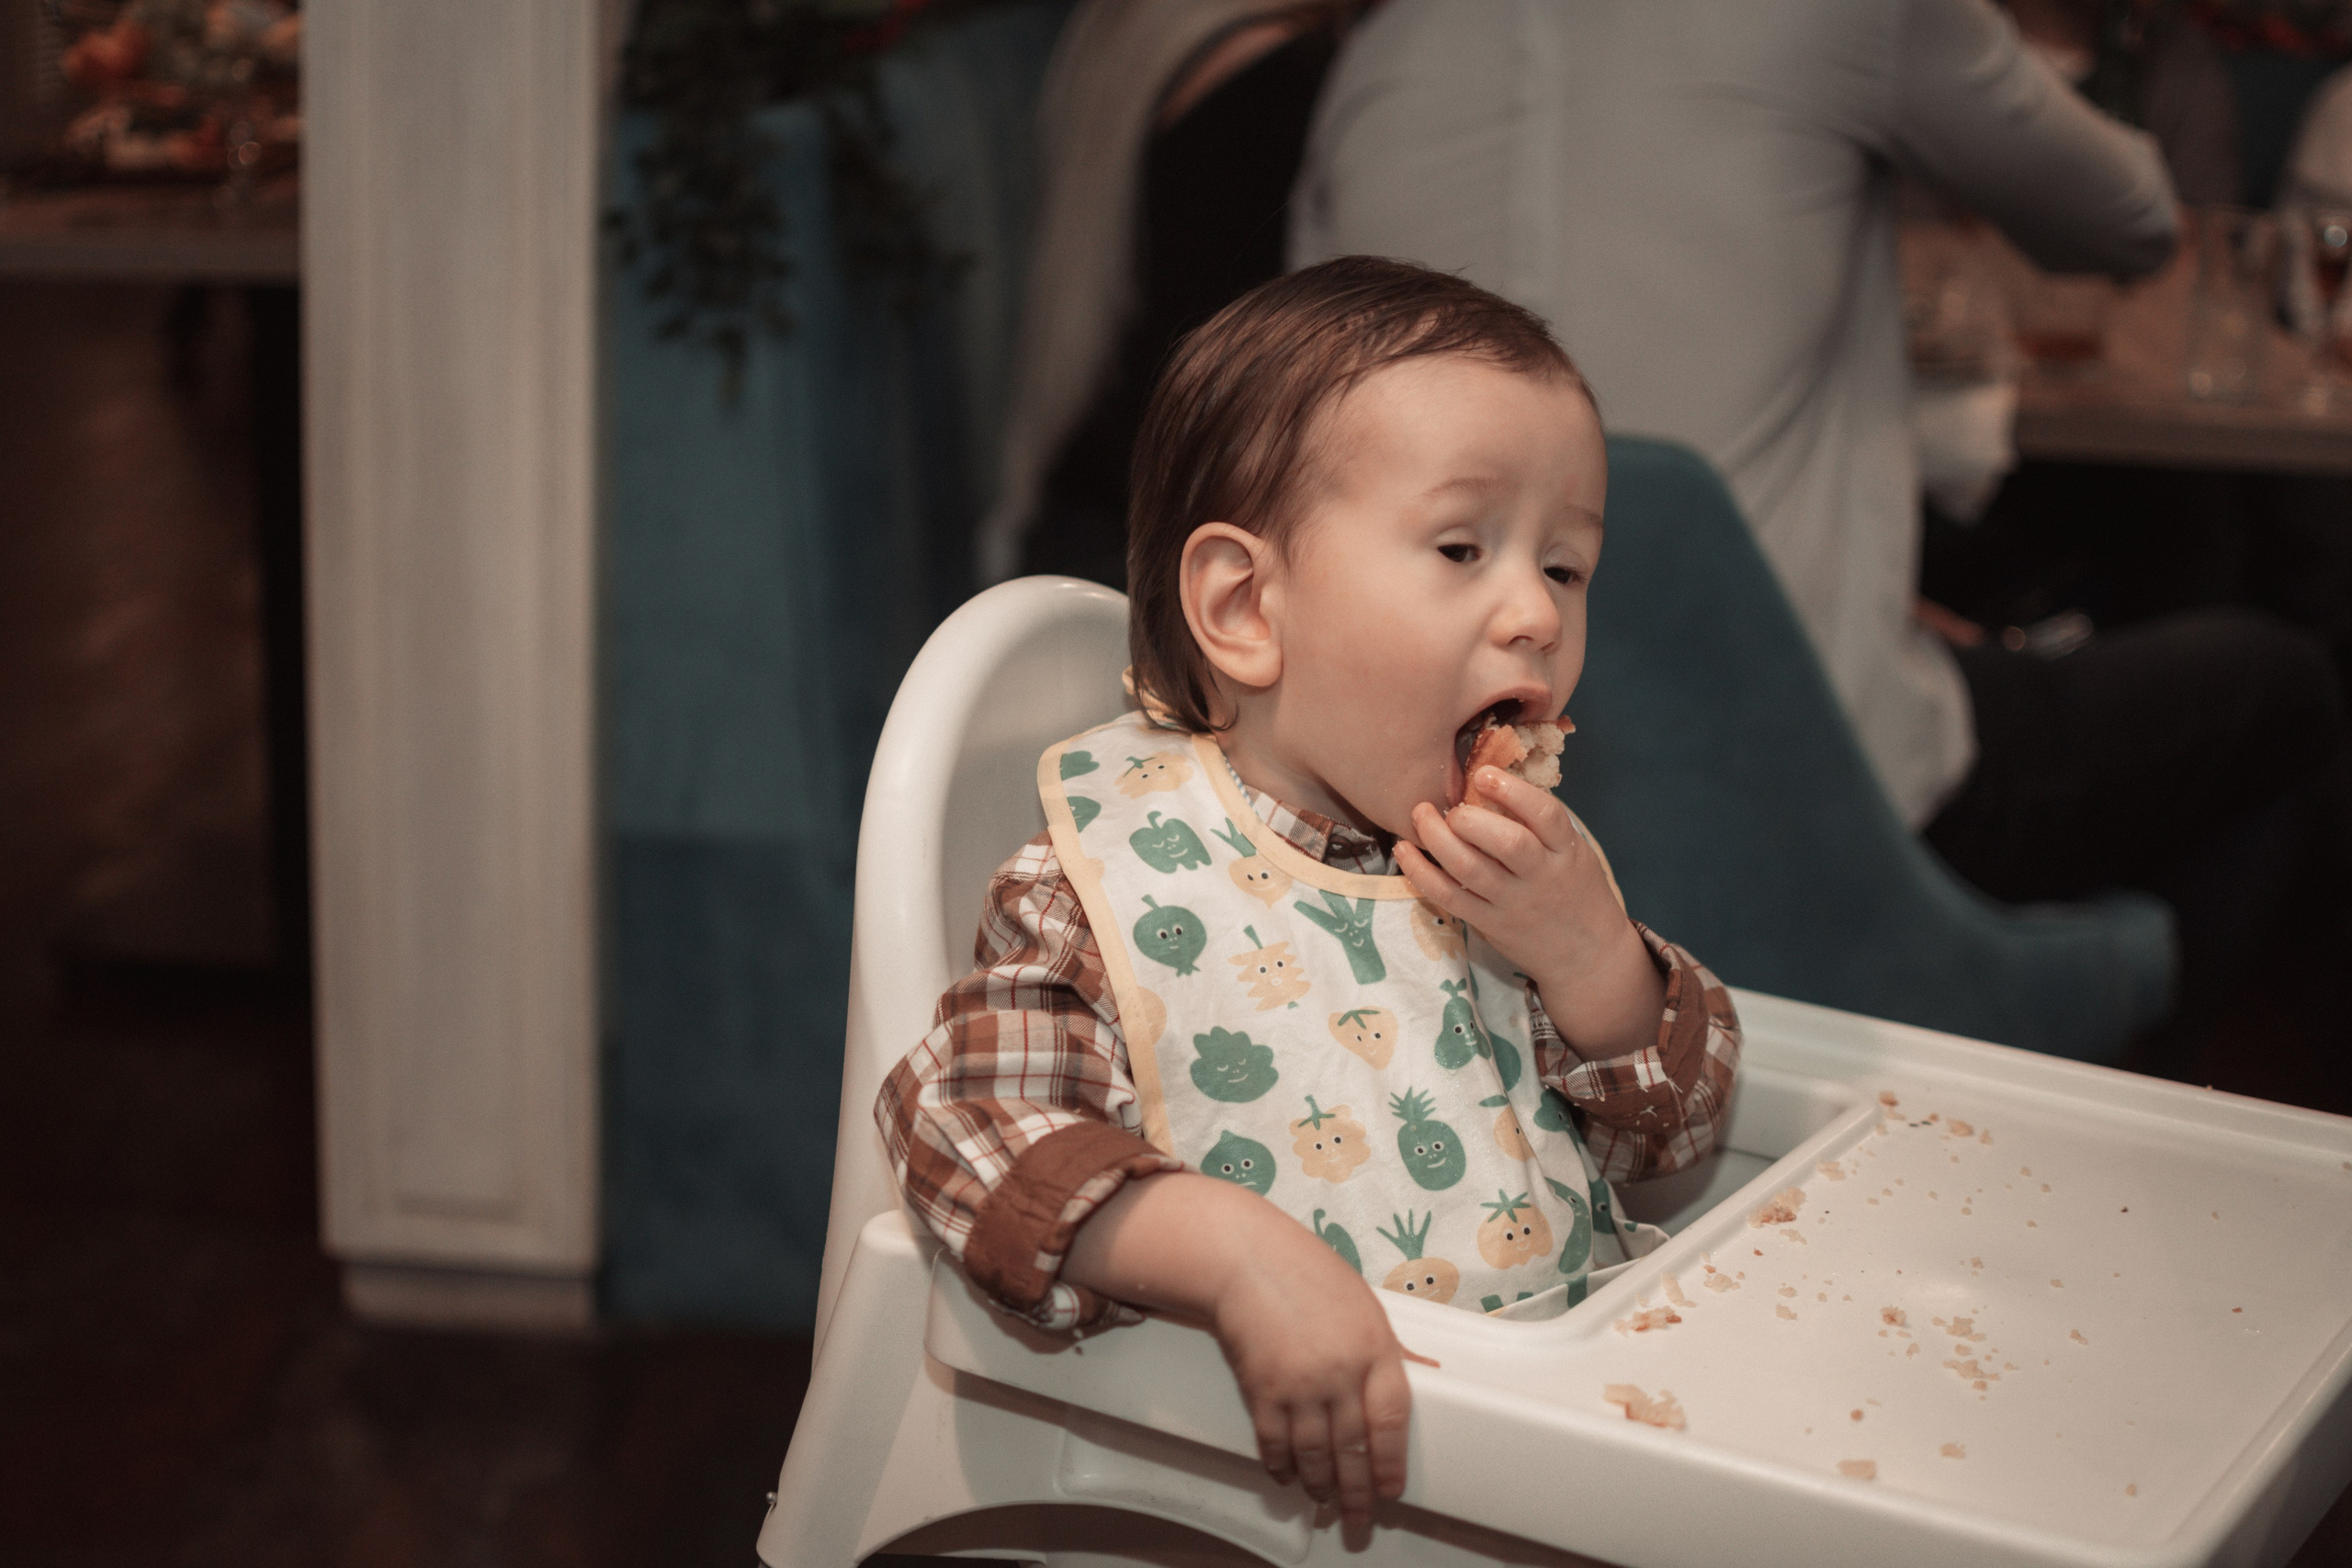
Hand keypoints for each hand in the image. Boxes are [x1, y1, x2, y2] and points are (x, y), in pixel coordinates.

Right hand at [1211, 1224, 1422, 1524]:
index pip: (1391, 1422)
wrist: (1245, 1259)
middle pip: (1352, 1449)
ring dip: (1320, 1485)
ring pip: (1314, 1454)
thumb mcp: (1365, 1304)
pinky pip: (1274, 1442)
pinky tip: (1287, 1477)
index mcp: (1374, 1348)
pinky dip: (1281, 1466)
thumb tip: (1427, 1369)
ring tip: (1324, 1502)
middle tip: (1359, 1522)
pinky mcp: (1261, 1389)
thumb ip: (1393, 1346)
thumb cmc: (1306, 1272)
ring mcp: (1298, 1383)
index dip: (1391, 1464)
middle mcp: (1339, 1372)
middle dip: (1356, 1495)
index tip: (1391, 1490)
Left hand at [1397, 766, 1662, 1058]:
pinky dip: (1421, 873)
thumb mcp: (1573, 852)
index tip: (1483, 774)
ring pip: (1471, 869)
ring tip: (1421, 815)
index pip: (1546, 815)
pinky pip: (1449, 896)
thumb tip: (1491, 780)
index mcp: (1566, 851)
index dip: (1514, 791)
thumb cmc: (1574, 890)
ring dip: (1438, 839)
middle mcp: (1541, 875)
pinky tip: (1404, 851)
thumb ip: (1540, 824)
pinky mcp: (1488, 923)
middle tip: (1450, 806)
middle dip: (1471, 818)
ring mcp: (1513, 902)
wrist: (1586, 955)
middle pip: (1507, 843)